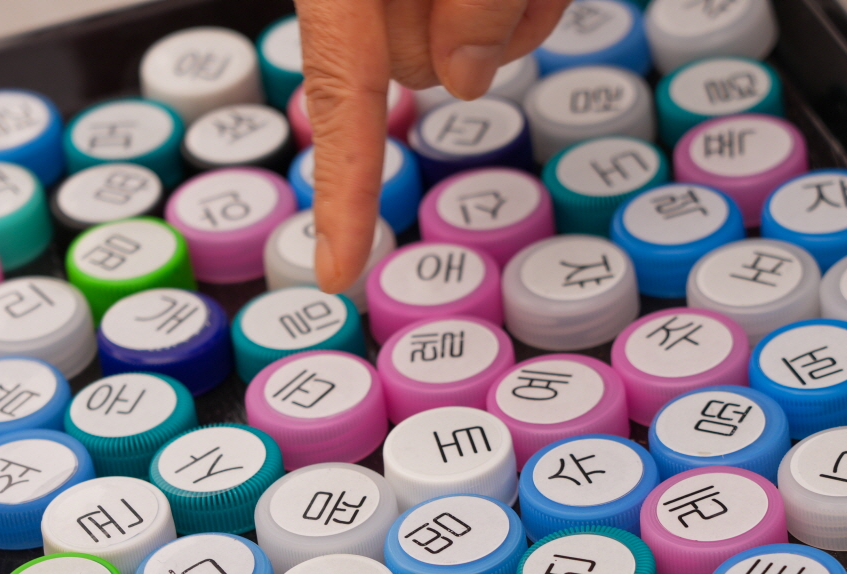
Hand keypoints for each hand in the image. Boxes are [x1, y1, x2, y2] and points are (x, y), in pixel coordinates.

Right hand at [295, 0, 569, 292]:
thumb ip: (476, 6)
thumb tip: (465, 78)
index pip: (340, 98)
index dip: (343, 195)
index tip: (338, 272)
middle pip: (418, 70)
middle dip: (479, 45)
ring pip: (454, 54)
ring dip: (506, 20)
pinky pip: (472, 22)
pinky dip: (508, 4)